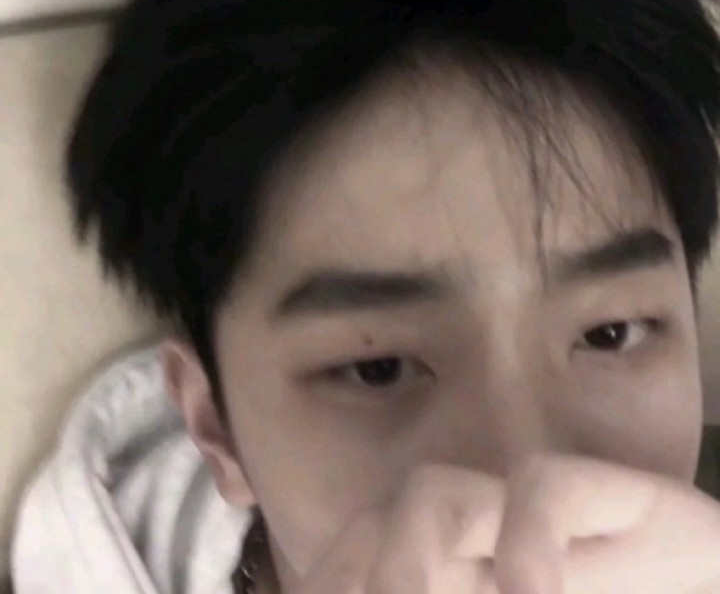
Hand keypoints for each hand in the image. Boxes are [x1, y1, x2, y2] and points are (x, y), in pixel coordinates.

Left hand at [290, 455, 719, 593]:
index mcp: (455, 571)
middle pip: (375, 523)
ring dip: (409, 558)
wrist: (707, 581)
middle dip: (349, 574)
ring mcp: (532, 508)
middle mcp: (480, 534)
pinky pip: (541, 489)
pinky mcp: (607, 489)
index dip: (326, 582)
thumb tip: (404, 592)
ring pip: (434, 492)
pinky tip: (533, 593)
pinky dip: (528, 543)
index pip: (358, 560)